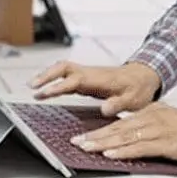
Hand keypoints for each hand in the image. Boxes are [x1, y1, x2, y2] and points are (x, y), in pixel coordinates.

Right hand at [29, 62, 161, 115]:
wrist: (145, 76)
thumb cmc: (139, 88)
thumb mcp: (133, 99)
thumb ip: (119, 104)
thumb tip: (104, 109)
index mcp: (98, 79)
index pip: (73, 80)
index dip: (57, 86)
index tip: (43, 93)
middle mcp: (90, 74)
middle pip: (63, 68)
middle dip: (46, 75)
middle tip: (31, 85)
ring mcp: (87, 75)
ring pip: (63, 69)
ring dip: (47, 75)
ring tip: (32, 86)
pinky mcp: (87, 78)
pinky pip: (66, 75)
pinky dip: (54, 79)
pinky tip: (46, 87)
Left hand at [71, 103, 176, 166]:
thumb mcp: (168, 124)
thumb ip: (149, 128)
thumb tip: (131, 138)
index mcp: (150, 112)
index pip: (119, 122)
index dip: (99, 130)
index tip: (82, 135)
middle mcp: (151, 118)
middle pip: (116, 128)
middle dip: (94, 136)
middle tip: (74, 142)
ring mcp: (158, 129)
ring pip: (124, 136)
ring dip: (102, 143)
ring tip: (85, 148)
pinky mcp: (166, 142)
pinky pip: (139, 147)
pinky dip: (123, 151)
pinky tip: (110, 154)